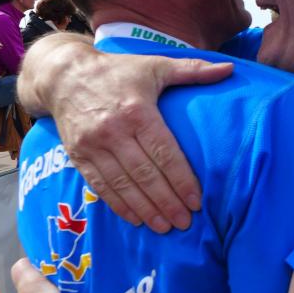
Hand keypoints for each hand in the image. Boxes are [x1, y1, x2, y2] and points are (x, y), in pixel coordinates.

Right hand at [19, 35, 233, 232]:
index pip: (164, 152)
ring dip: (145, 209)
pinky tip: (136, 219)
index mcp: (137, 111)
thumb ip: (193, 70)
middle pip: (145, 174)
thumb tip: (230, 69)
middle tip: (185, 222)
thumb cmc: (118, 70)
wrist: (63, 75)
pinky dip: (118, 205)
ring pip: (122, 185)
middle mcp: (113, 131)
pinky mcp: (77, 155)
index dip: (181, 179)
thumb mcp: (155, 65)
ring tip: (165, 227)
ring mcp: (92, 145)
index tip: (197, 201)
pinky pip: (99, 186)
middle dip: (166, 201)